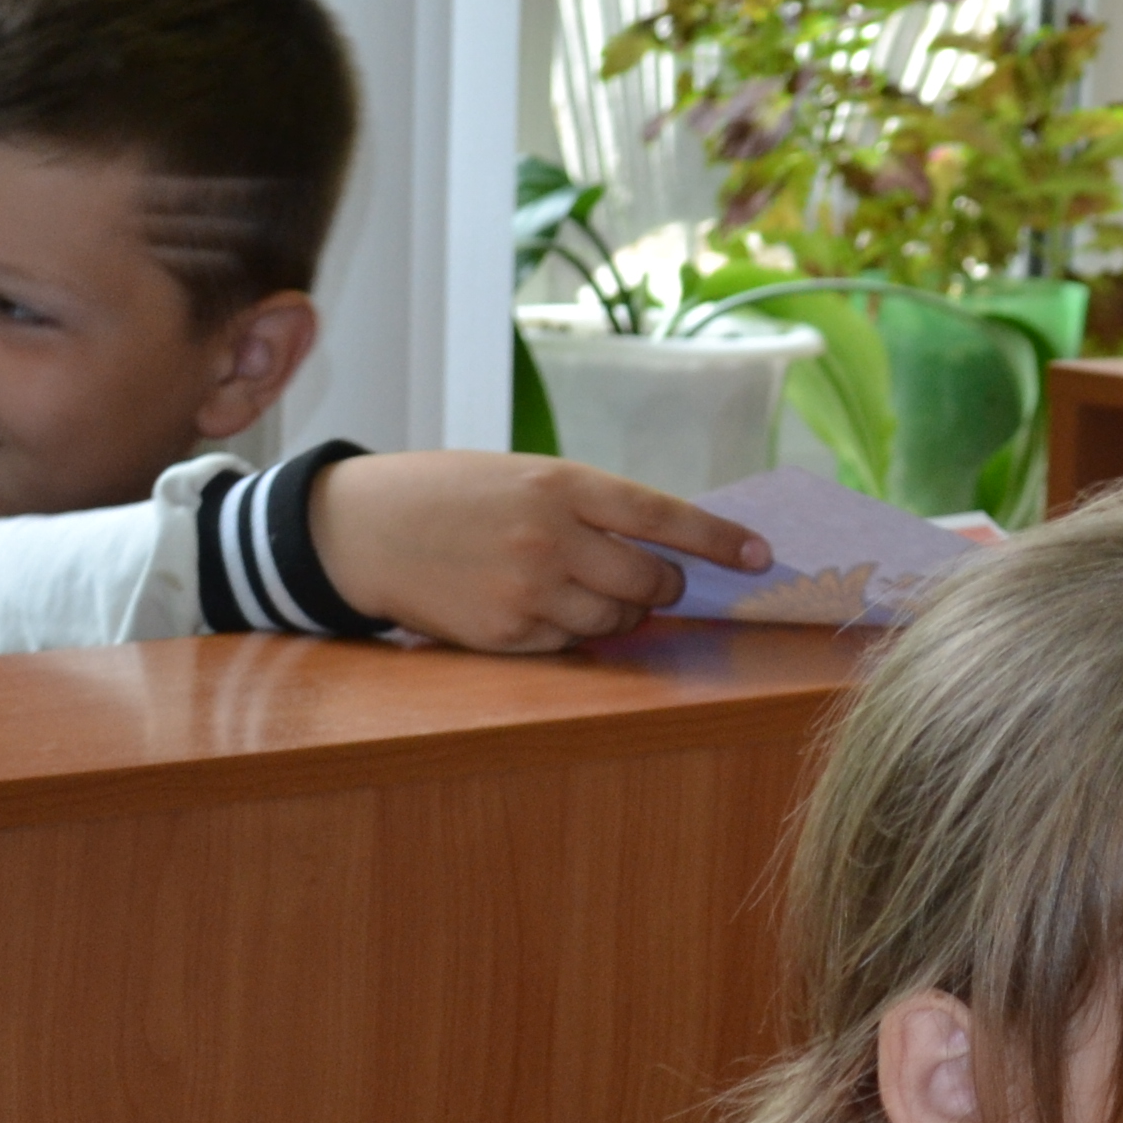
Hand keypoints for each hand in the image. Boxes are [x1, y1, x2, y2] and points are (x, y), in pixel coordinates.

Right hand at [315, 453, 770, 653]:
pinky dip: (569, 632)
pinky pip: (572, 645)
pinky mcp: (507, 633)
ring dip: (616, 614)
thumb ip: (591, 508)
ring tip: (573, 587)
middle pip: (650, 582)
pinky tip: (533, 605)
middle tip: (648, 581)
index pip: (662, 516)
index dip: (718, 539)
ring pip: (617, 622)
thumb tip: (667, 551)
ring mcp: (529, 589)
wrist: (361, 526)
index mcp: (559, 484)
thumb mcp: (524, 477)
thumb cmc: (453, 495)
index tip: (761, 555)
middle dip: (662, 587)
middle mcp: (550, 536)